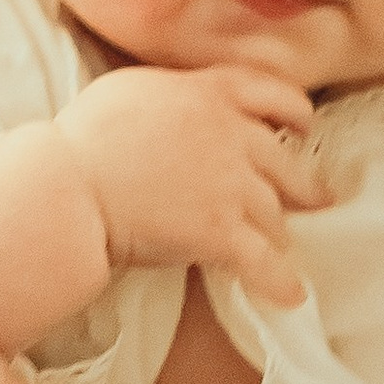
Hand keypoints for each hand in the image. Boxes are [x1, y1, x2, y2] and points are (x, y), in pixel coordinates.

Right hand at [60, 63, 325, 304]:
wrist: (70, 185)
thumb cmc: (84, 137)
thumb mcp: (133, 89)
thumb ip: (173, 93)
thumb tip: (181, 102)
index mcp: (209, 93)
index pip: (271, 92)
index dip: (294, 110)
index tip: (304, 122)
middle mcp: (231, 134)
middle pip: (283, 161)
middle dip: (302, 184)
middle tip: (314, 197)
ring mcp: (231, 184)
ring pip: (274, 213)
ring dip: (280, 233)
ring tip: (282, 247)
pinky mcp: (222, 232)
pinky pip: (265, 262)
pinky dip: (281, 281)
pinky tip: (291, 295)